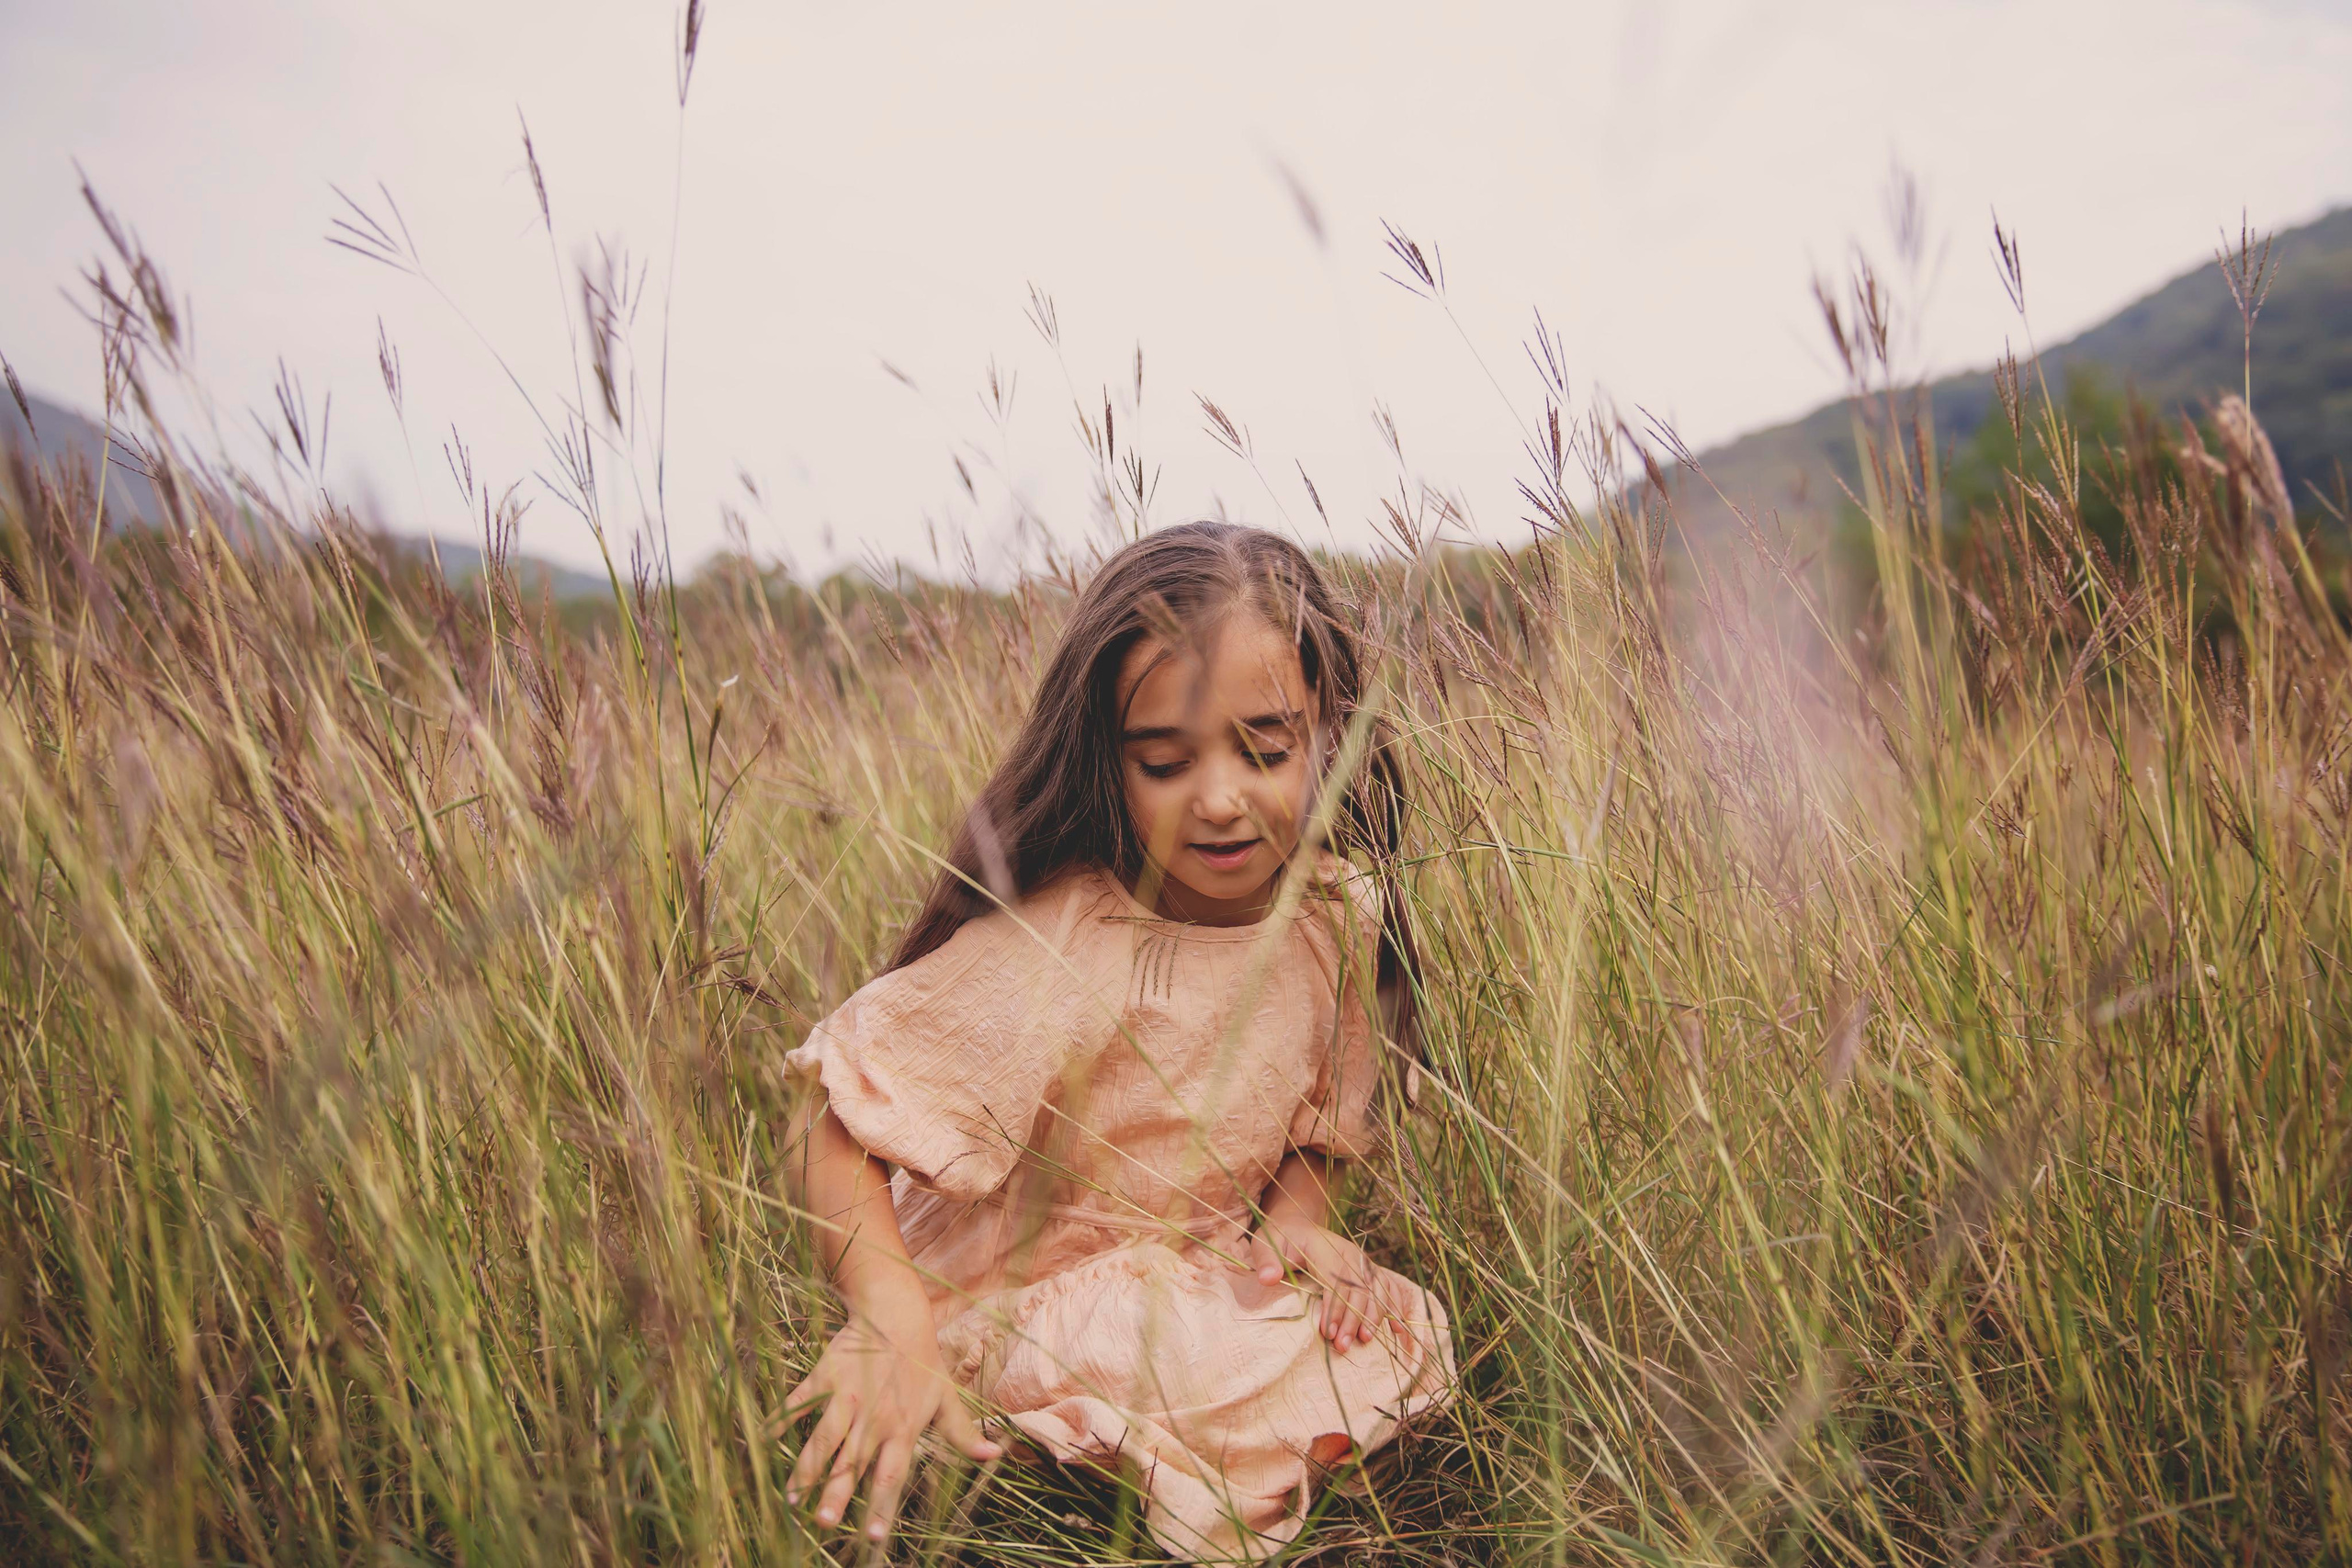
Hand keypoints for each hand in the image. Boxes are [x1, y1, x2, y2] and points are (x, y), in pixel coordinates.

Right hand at [781, 1294, 1002, 1543]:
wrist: (897, 1312)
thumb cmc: (924, 1361)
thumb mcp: (946, 1397)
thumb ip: (962, 1433)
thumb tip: (994, 1455)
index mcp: (903, 1428)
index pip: (892, 1476)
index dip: (883, 1508)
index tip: (874, 1538)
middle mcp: (874, 1417)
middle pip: (853, 1464)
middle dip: (836, 1495)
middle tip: (823, 1524)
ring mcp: (847, 1396)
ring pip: (823, 1439)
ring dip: (806, 1470)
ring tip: (790, 1499)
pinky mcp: (825, 1376)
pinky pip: (800, 1402)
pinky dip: (782, 1420)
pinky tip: (764, 1441)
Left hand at [1245, 1217, 1407, 1354]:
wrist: (1296, 1225)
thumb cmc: (1280, 1239)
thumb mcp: (1265, 1244)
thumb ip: (1266, 1261)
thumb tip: (1269, 1279)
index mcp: (1326, 1248)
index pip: (1336, 1281)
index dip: (1334, 1308)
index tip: (1328, 1333)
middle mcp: (1349, 1253)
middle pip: (1359, 1288)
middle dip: (1353, 1319)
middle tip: (1343, 1346)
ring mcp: (1361, 1260)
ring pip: (1376, 1289)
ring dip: (1373, 1316)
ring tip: (1365, 1341)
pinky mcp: (1367, 1269)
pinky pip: (1387, 1287)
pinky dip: (1394, 1306)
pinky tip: (1397, 1328)